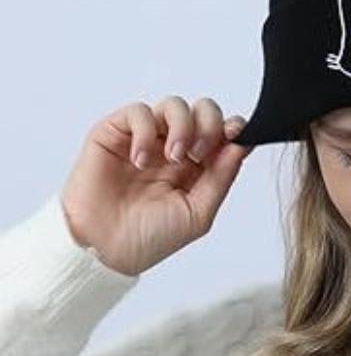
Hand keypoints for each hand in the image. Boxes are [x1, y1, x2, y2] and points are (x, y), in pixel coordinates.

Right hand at [60, 96, 254, 276]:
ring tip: (173, 158)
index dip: (233, 129)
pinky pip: (138, 112)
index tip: (236, 134)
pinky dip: (146, 132)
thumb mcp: (198, 213)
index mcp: (197, 166)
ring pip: (174, 105)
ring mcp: (147, 139)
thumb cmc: (149, 238)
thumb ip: (222, 177)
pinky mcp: (115, 134)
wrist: (103, 250)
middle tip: (199, 153)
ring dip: (182, 127)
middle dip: (210, 124)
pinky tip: (140, 161)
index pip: (222, 132)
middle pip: (203, 110)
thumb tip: (243, 144)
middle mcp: (174, 147)